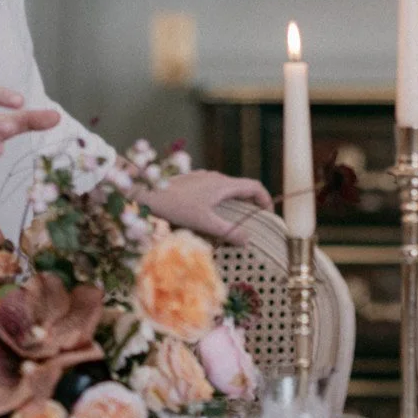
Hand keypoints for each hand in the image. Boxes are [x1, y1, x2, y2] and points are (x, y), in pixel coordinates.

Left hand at [148, 169, 272, 243]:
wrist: (149, 193)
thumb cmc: (177, 207)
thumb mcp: (205, 223)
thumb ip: (228, 232)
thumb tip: (247, 240)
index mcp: (224, 185)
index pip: (254, 186)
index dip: (265, 199)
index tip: (268, 215)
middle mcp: (216, 177)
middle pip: (241, 188)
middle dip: (250, 204)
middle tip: (252, 222)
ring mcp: (203, 177)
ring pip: (226, 189)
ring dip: (234, 203)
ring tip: (232, 221)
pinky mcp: (192, 181)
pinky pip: (213, 190)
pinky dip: (219, 201)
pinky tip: (209, 216)